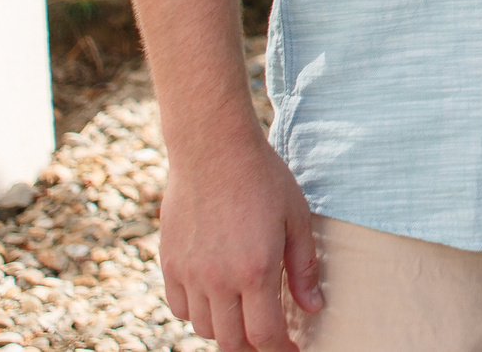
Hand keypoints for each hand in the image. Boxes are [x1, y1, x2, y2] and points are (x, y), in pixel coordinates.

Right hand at [158, 130, 322, 351]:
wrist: (213, 149)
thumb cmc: (262, 179)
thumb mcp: (296, 219)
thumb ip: (304, 268)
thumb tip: (313, 308)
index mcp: (256, 271)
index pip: (265, 335)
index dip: (281, 349)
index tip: (292, 348)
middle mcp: (218, 280)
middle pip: (231, 341)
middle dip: (253, 346)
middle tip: (269, 335)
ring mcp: (189, 273)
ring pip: (204, 327)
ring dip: (226, 329)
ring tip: (243, 313)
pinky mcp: (168, 263)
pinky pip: (179, 307)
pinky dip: (197, 312)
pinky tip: (214, 297)